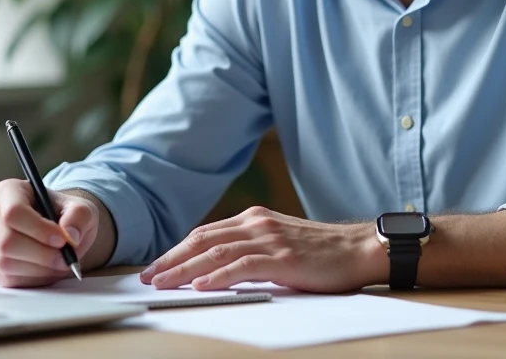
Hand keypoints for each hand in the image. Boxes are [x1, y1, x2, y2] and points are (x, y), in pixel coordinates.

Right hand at [0, 179, 98, 286]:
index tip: (62, 240)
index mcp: (8, 191)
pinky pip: (5, 279)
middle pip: (6, 241)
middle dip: (41, 255)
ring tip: (58, 263)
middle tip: (65, 258)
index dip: (39, 230)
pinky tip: (45, 270)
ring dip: (38, 269)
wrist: (57, 231)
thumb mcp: (81, 209)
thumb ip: (79, 217)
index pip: (13, 212)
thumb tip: (70, 234)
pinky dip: (31, 280)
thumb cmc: (65, 216)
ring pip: (5, 263)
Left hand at [142, 206, 386, 292]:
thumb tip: (218, 266)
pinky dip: (217, 276)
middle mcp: (257, 223)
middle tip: (147, 277)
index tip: (157, 266)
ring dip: (185, 269)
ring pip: (215, 252)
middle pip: (202, 240)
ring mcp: (269, 239)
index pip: (205, 232)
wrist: (357, 249)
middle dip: (171, 259)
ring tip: (163, 283)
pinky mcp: (282, 258)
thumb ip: (251, 247)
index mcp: (255, 218)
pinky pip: (241, 266)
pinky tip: (200, 286)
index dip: (177, 250)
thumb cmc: (321, 252)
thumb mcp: (279, 242)